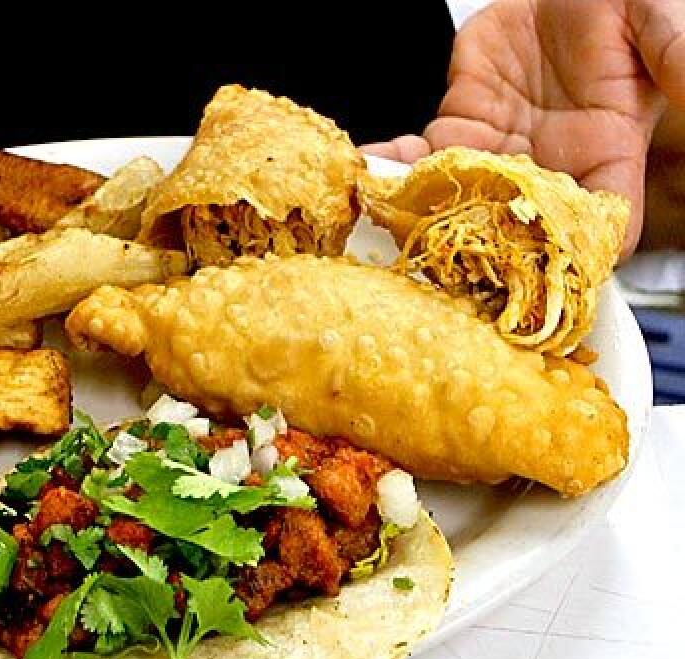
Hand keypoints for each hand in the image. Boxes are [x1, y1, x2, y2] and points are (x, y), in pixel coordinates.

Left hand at [363, 0, 684, 254]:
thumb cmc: (620, 2)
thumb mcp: (658, 23)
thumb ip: (677, 58)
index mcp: (609, 155)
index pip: (599, 226)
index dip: (575, 252)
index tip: (542, 269)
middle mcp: (551, 165)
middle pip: (520, 229)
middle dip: (486, 250)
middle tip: (444, 262)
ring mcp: (501, 150)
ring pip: (462, 201)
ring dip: (427, 213)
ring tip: (389, 220)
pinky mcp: (461, 126)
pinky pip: (423, 160)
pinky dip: (393, 169)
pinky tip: (368, 173)